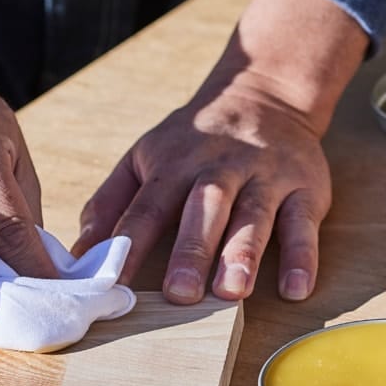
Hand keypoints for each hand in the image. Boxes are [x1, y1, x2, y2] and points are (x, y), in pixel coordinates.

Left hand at [74, 0, 368, 303]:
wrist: (266, 92)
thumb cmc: (195, 140)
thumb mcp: (145, 156)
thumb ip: (112, 202)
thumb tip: (79, 252)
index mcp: (175, 163)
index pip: (148, 206)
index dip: (129, 243)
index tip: (113, 282)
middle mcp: (220, 168)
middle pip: (205, 208)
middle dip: (192, 250)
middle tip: (180, 293)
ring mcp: (266, 177)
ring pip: (254, 214)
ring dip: (244, 253)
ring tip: (233, 290)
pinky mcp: (305, 188)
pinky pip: (303, 223)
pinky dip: (303, 256)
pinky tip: (296, 289)